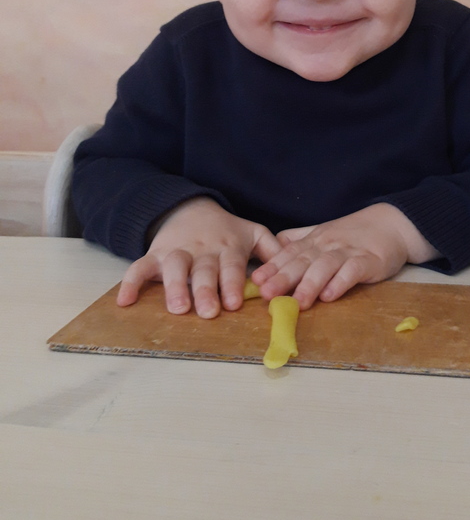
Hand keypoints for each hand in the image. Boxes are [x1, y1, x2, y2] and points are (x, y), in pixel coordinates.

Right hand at [116, 197, 280, 317]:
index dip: (232, 283)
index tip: (235, 302)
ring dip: (174, 287)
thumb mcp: (253, 233)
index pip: (231, 266)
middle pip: (203, 270)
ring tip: (177, 308)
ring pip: (173, 267)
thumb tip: (295, 268)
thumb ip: (273, 250)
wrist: (190, 208)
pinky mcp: (154, 255)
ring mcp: (177, 252)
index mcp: (227, 247)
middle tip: (208, 312)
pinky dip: (130, 282)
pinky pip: (139, 267)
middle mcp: (202, 251)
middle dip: (206, 290)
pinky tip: (124, 301)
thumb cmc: (226, 229)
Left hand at [251, 203, 437, 309]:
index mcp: (314, 240)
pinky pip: (353, 271)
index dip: (272, 267)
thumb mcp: (323, 232)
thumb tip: (274, 245)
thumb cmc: (355, 233)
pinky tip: (330, 296)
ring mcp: (348, 251)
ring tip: (298, 303)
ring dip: (310, 285)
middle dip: (283, 278)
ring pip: (325, 266)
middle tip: (267, 295)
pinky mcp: (369, 260)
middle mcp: (327, 245)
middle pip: (302, 261)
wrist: (392, 224)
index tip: (255, 282)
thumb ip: (299, 239)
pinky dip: (341, 282)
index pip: (289, 253)